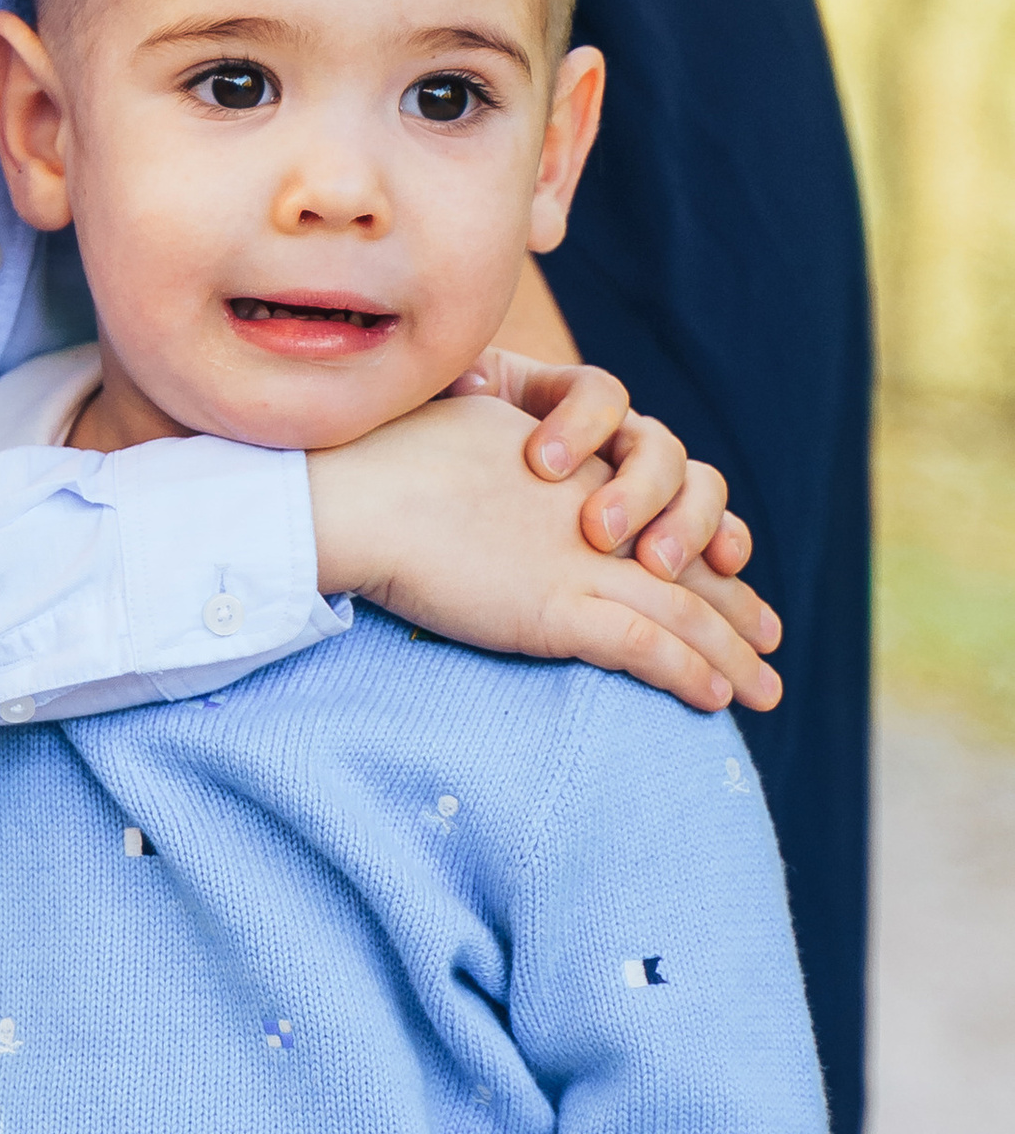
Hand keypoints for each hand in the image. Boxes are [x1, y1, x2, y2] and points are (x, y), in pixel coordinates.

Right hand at [309, 393, 782, 716]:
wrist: (363, 488)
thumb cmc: (390, 458)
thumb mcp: (470, 433)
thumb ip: (499, 459)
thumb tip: (491, 454)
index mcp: (581, 468)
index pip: (669, 502)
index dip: (707, 541)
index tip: (734, 569)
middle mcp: (597, 510)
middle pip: (695, 556)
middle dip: (737, 604)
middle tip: (771, 638)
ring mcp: (585, 562)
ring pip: (688, 609)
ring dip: (734, 655)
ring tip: (763, 691)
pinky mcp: (564, 608)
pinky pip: (650, 645)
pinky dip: (689, 674)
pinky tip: (715, 700)